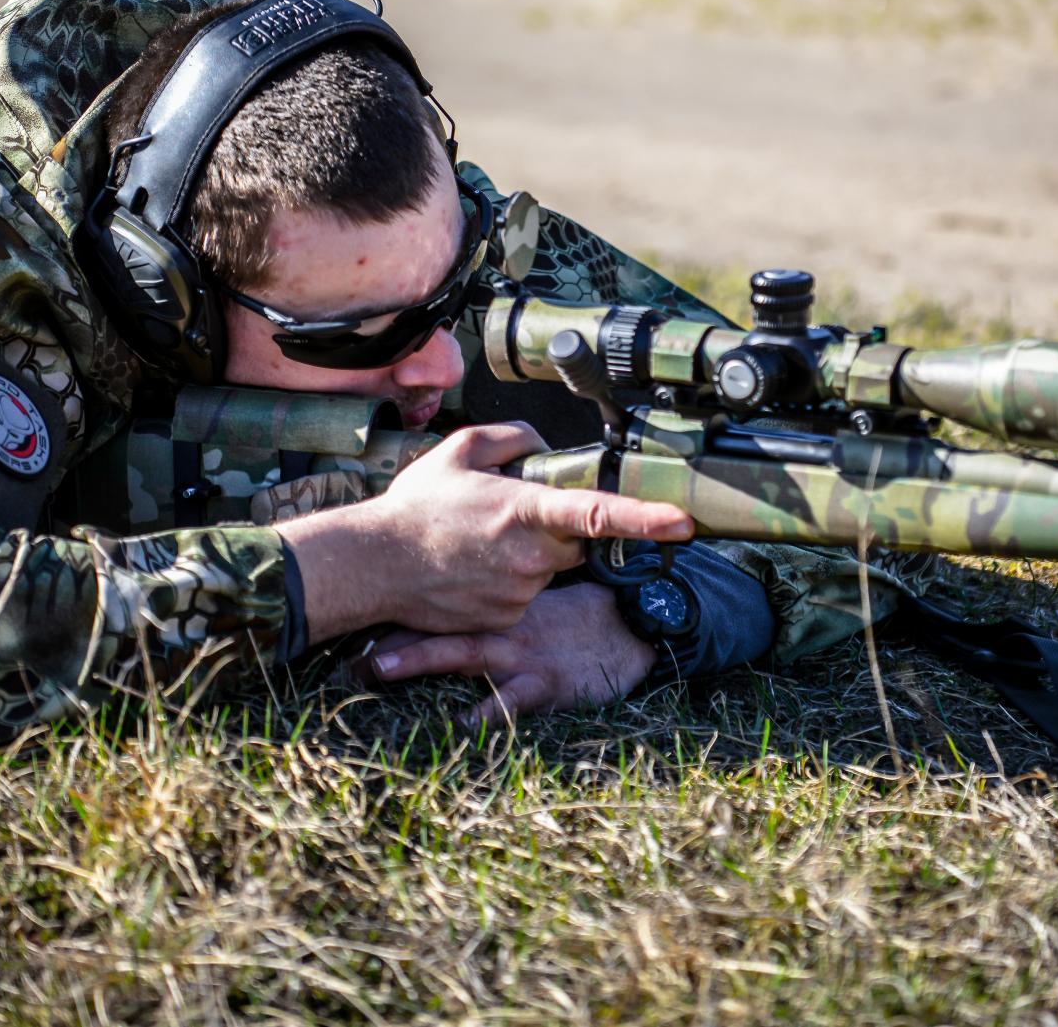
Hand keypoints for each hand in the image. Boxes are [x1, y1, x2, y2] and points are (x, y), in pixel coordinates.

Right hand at [279, 422, 692, 642]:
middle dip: (556, 528)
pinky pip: (525, 596)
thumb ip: (511, 438)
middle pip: (576, 542)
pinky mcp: (507, 619)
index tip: (684, 522)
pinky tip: (470, 570)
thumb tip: (543, 446)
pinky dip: (507, 582)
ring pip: (549, 570)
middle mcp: (530, 556)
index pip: (598, 513)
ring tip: (476, 544)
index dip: (646, 517)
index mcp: (525, 510)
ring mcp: (520, 592)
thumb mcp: (459, 451)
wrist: (373, 566)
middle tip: (506, 515)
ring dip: (528, 556)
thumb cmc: (415, 507)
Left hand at [359, 582, 658, 728]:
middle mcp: (503, 626)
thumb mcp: (538, 605)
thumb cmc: (586, 621)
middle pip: (438, 624)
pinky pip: (512, 700)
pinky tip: (463, 727)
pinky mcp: (547, 681)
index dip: (397, 606)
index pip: (442, 602)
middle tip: (344, 641)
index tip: (351, 608)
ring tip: (377, 667)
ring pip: (463, 652)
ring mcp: (522, 653)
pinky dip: (488, 713)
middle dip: (390, 634)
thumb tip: (450, 601)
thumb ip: (498, 604)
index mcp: (499, 608)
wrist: (640, 627)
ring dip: (418, 658)